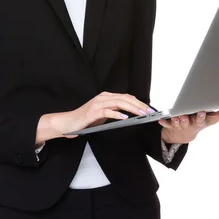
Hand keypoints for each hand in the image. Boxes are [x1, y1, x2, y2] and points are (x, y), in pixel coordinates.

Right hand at [37, 91, 156, 139]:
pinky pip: (107, 111)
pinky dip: (117, 114)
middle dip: (139, 105)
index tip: (149, 110)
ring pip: (119, 103)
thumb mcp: (104, 113)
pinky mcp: (93, 112)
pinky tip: (124, 117)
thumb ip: (115, 110)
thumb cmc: (86, 119)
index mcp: (107, 96)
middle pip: (125, 98)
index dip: (139, 103)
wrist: (69, 122)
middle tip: (149, 112)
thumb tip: (131, 112)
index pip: (127, 97)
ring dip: (132, 108)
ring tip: (141, 114)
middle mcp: (103, 97)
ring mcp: (98, 104)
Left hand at [158, 106, 218, 143]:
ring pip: (177, 123)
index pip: (202, 120)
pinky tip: (160, 120)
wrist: (185, 135)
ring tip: (175, 117)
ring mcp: (180, 125)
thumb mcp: (210, 120)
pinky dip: (163, 122)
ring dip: (176, 121)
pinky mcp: (171, 125)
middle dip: (187, 119)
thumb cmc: (199, 123)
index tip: (201, 112)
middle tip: (185, 116)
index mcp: (199, 122)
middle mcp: (189, 124)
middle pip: (188, 122)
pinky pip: (166, 124)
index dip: (201, 116)